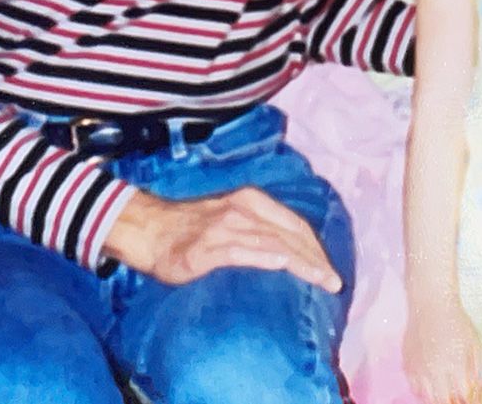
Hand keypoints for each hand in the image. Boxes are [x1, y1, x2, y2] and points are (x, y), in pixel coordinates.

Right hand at [105, 187, 342, 292]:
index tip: (330, 269)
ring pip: (273, 242)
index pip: (294, 224)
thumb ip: (256, 230)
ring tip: (321, 280)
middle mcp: (242, 209)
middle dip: (316, 258)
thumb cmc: (189, 228)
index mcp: (251, 201)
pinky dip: (266, 257)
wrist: (147, 228)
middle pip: (290, 234)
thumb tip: (287, 252)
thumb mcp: (229, 219)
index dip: (315, 247)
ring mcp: (225, 227)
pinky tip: (283, 265)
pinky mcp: (208, 247)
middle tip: (334, 282)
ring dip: (301, 262)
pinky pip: (243, 251)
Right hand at [404, 294, 481, 403]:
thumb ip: (478, 374)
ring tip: (445, 390)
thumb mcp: (475, 346)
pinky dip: (424, 390)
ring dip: (438, 398)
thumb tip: (477, 394)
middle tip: (456, 396)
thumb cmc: (456, 322)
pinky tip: (432, 383)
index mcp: (455, 365)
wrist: (431, 304)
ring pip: (427, 398)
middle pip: (443, 401)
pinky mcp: (407, 365)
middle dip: (452, 401)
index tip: (470, 398)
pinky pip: (415, 387)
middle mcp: (435, 370)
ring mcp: (419, 369)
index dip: (468, 400)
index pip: (462, 397)